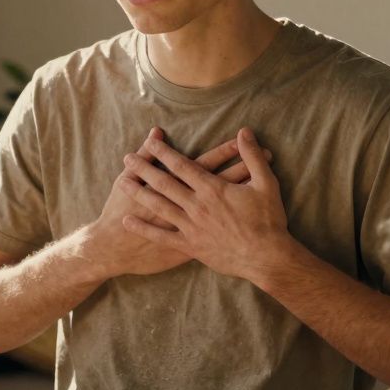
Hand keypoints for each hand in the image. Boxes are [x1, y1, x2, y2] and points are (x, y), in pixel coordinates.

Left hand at [118, 127, 293, 281]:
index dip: (164, 152)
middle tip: (126, 158)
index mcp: (213, 189)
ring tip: (122, 182)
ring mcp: (191, 227)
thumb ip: (253, 156)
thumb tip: (245, 132)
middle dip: (144, 169)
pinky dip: (144, 228)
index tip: (150, 142)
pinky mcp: (190, 246)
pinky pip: (162, 236)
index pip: (182, 165)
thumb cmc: (268, 220)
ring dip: (139, 193)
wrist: (267, 258)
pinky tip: (128, 221)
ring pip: (159, 206)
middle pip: (164, 183)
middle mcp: (197, 205)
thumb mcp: (266, 183)